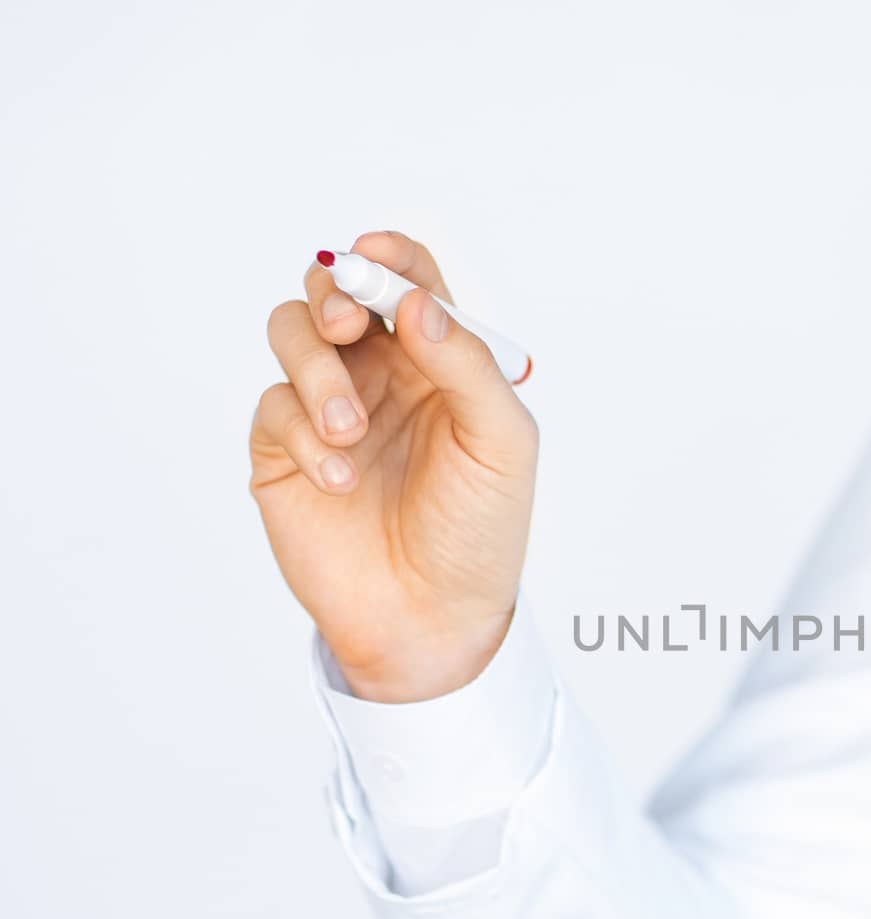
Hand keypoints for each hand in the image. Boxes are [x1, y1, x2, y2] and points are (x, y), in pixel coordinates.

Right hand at [251, 231, 538, 702]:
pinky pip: (275, 408)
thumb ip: (468, 366)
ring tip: (352, 431)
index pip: (408, 281)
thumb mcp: (503, 444)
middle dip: (333, 292)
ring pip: (292, 335)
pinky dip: (305, 435)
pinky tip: (341, 478)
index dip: (390, 257)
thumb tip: (418, 303)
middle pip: (334, 290)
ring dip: (317, 370)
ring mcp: (328, 409)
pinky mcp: (283, 453)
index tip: (375, 256)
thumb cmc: (480, 531)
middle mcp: (380, 374)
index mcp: (438, 361)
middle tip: (347, 325)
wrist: (434, 618)